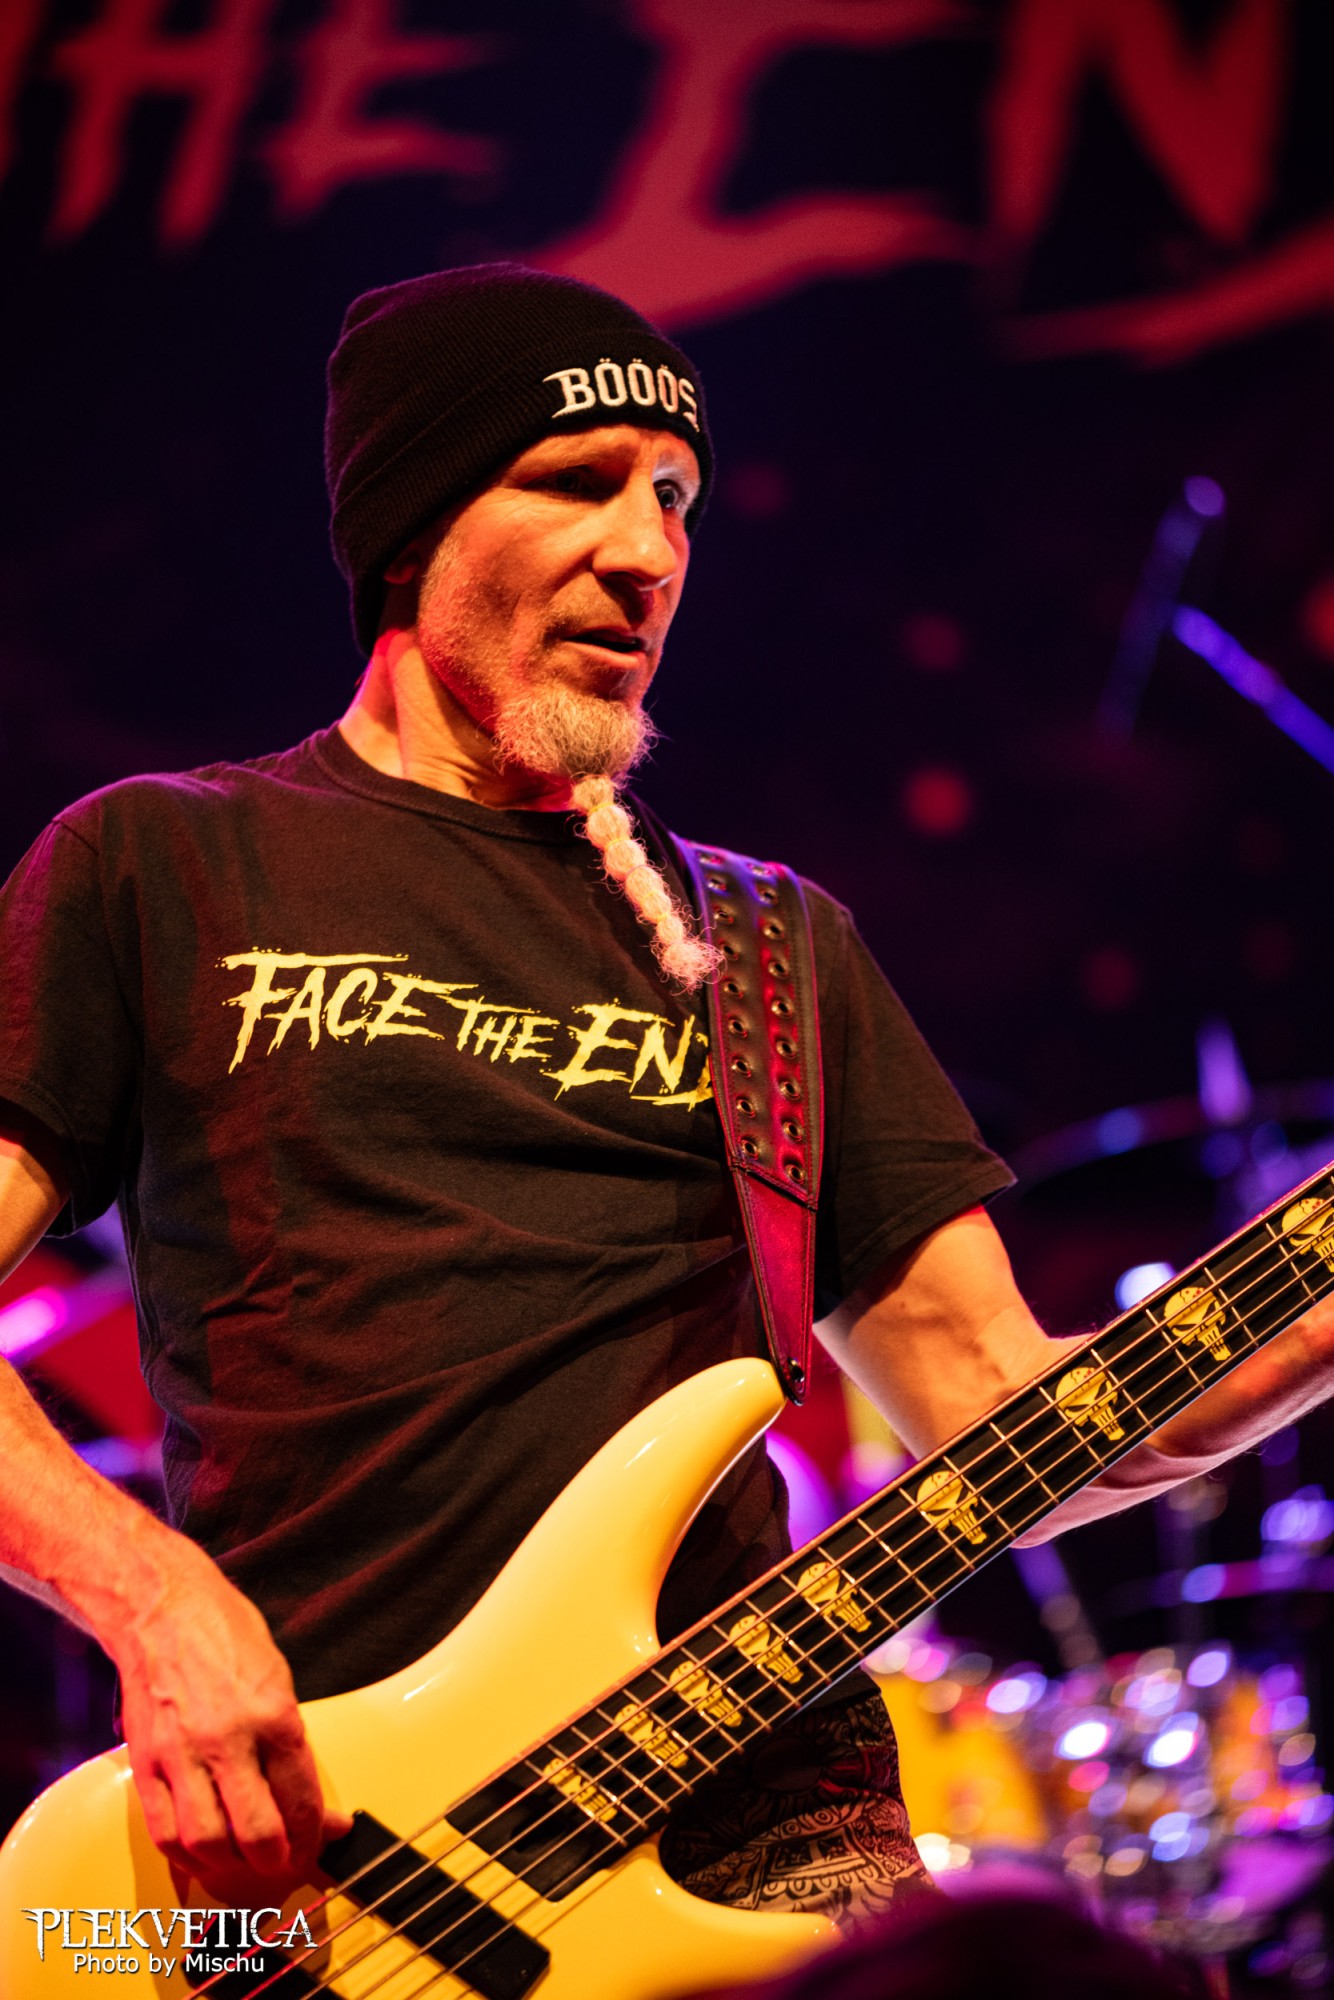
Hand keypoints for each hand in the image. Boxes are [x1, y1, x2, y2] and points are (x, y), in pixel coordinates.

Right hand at [107, 1535, 351, 1882]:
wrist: (162, 1606)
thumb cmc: (225, 1634)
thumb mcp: (278, 1676)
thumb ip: (290, 1740)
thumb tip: (309, 1795)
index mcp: (272, 1714)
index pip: (301, 1797)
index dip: (316, 1833)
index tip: (323, 1839)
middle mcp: (227, 1739)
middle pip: (256, 1832)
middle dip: (279, 1860)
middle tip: (287, 1861)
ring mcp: (181, 1754)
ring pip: (207, 1842)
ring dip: (232, 1865)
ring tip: (247, 1862)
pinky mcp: (145, 1762)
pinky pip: (164, 1830)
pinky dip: (186, 1854)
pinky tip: (204, 1852)